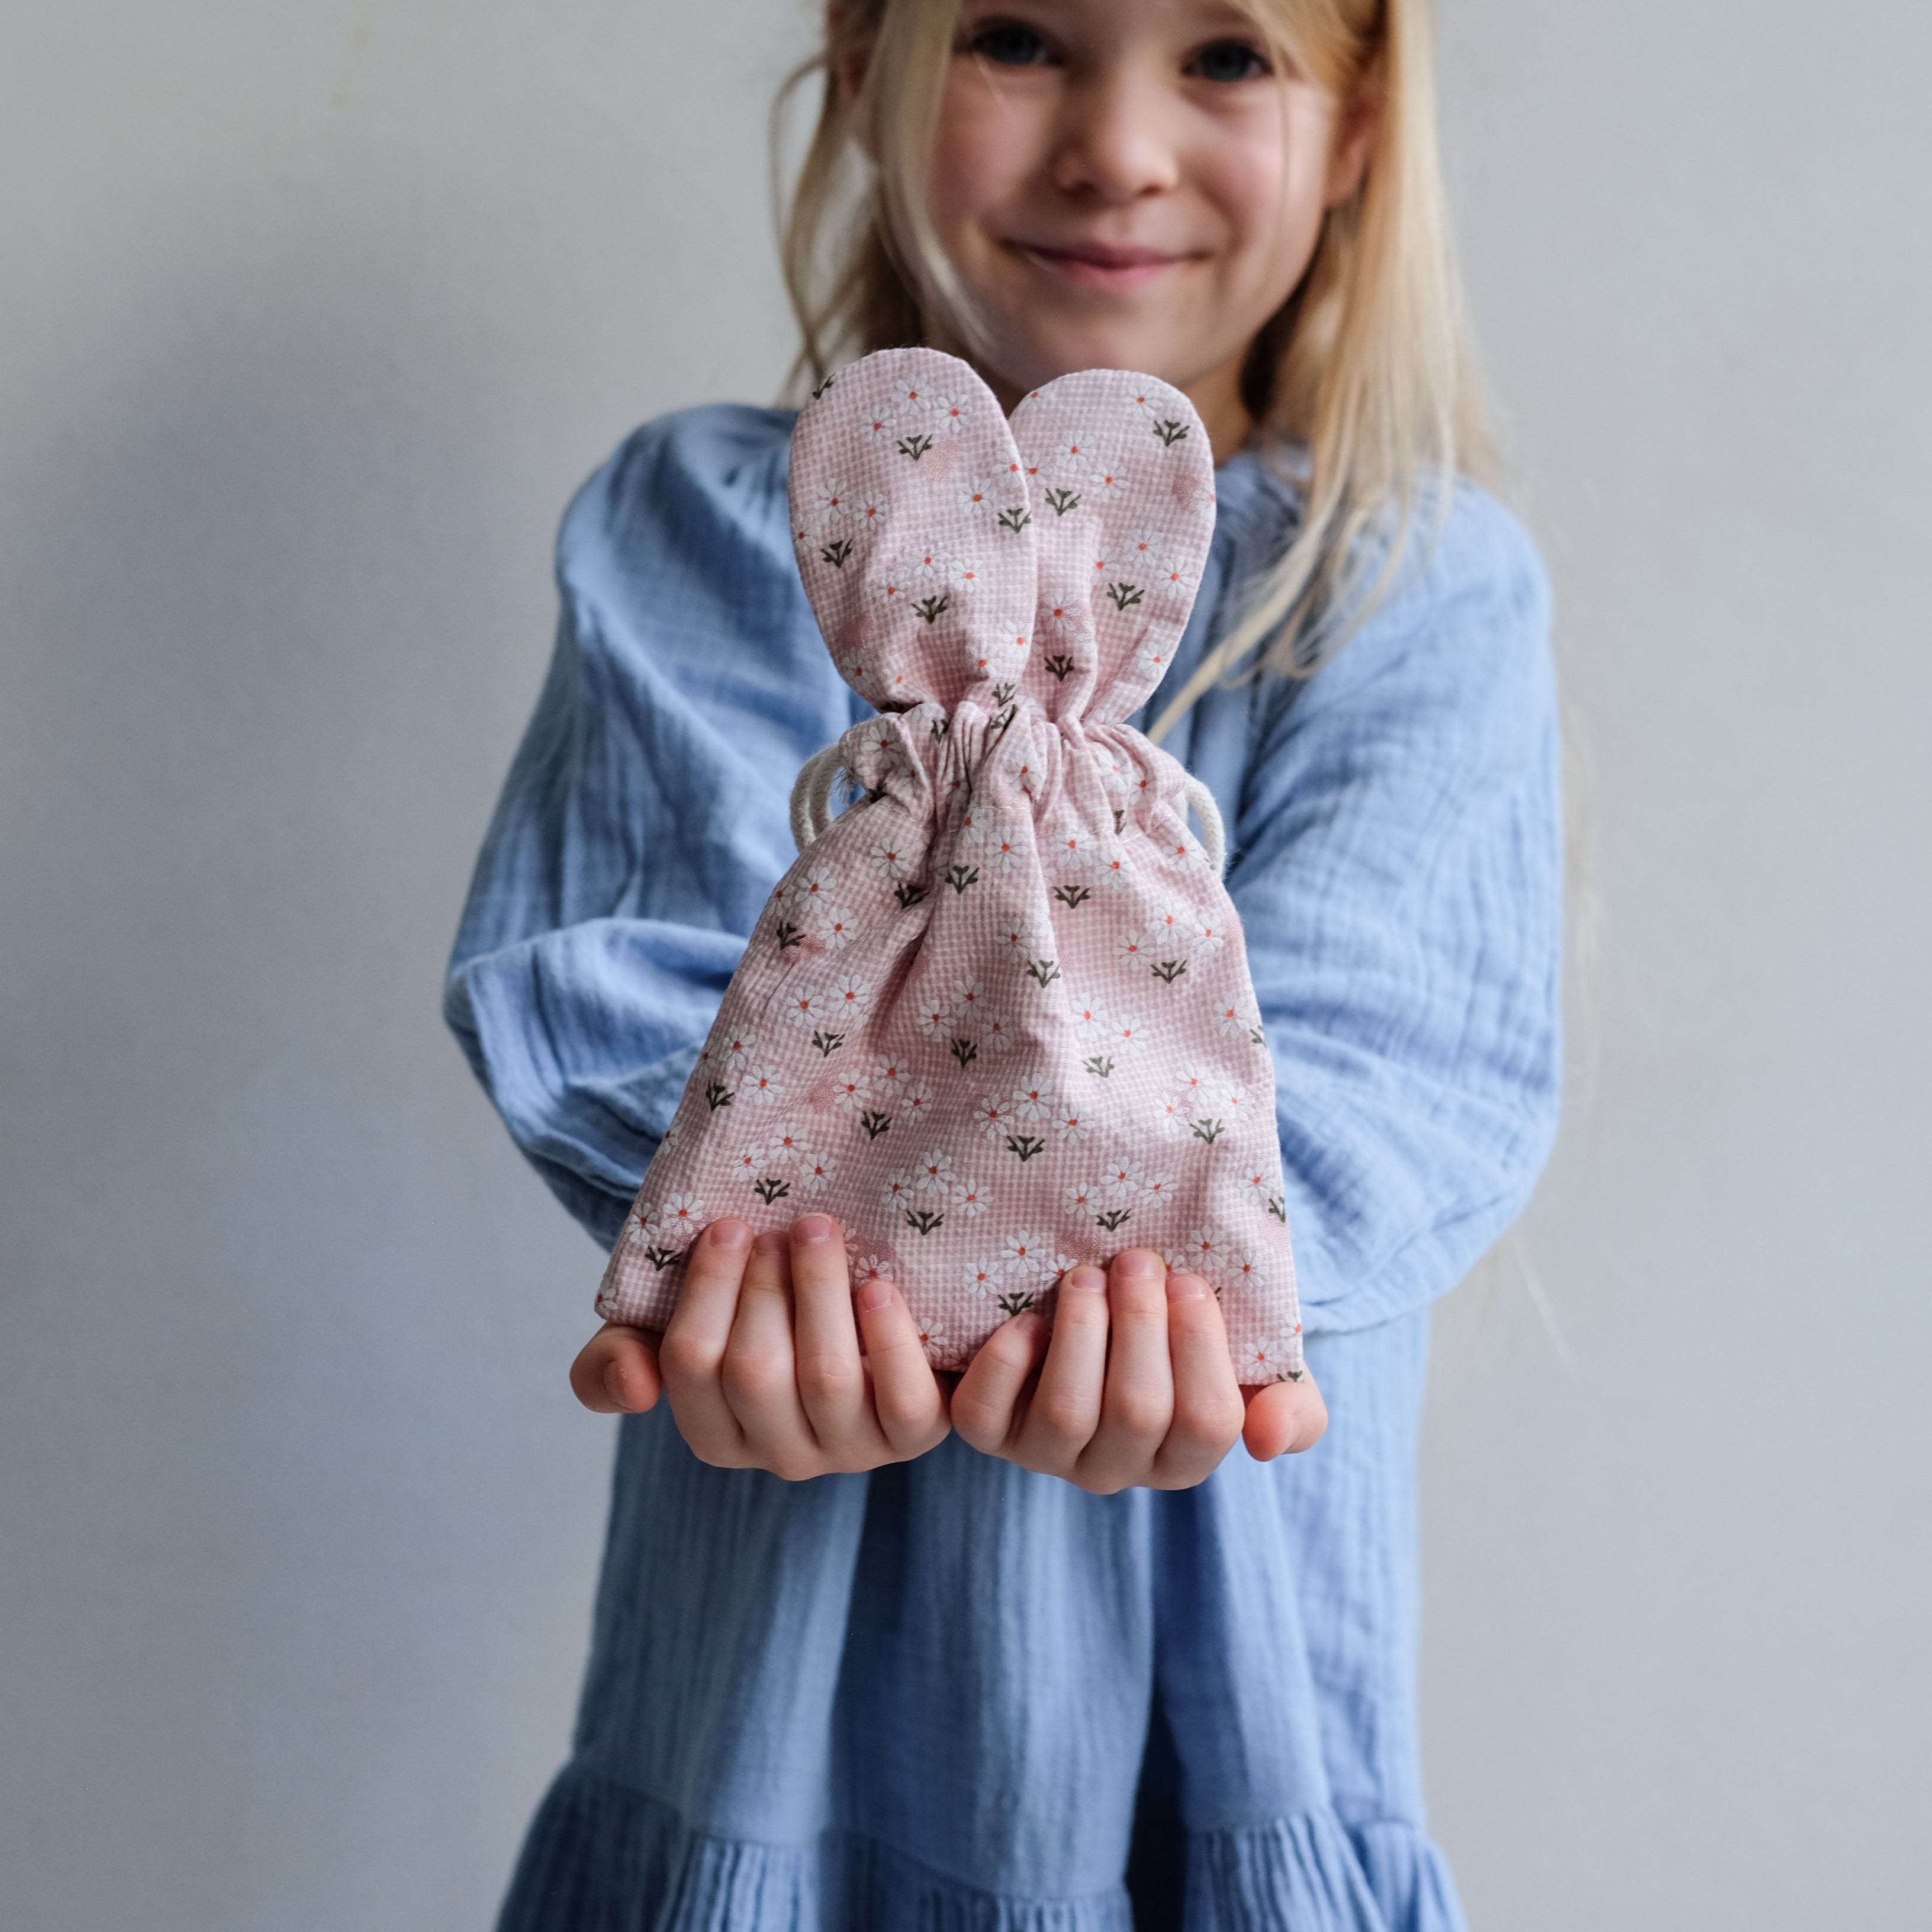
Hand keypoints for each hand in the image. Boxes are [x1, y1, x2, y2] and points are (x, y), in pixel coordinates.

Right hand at [568, 1214, 951, 1478]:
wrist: (854, 1313)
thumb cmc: (755, 1316)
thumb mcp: (673, 1329)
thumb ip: (615, 1361)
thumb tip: (633, 1386)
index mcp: (716, 1431)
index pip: (691, 1365)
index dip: (708, 1290)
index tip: (729, 1224)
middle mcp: (781, 1454)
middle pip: (756, 1373)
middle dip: (765, 1287)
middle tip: (782, 1226)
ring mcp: (851, 1450)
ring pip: (827, 1381)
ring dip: (820, 1293)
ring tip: (819, 1230)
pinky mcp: (915, 1437)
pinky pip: (907, 1405)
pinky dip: (892, 1343)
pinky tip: (879, 1287)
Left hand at [950, 1248, 1326, 1493]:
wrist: (1103, 1313)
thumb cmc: (1184, 1336)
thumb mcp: (1255, 1365)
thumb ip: (1292, 1406)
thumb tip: (1266, 1438)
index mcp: (1184, 1456)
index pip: (1208, 1422)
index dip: (1200, 1346)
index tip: (1190, 1279)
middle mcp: (1115, 1469)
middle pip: (1138, 1412)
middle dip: (1141, 1325)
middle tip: (1139, 1260)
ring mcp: (1047, 1454)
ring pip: (1067, 1413)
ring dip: (1081, 1332)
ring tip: (1087, 1275)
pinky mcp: (988, 1431)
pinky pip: (986, 1414)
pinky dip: (1007, 1362)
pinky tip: (1027, 1318)